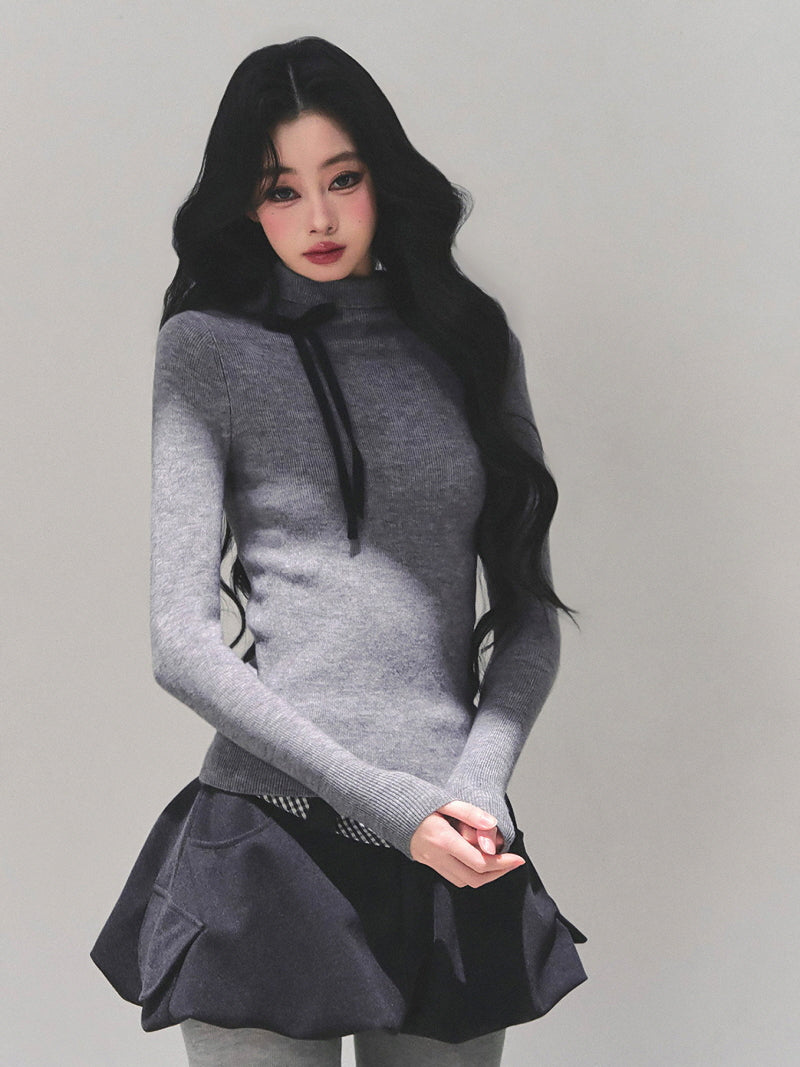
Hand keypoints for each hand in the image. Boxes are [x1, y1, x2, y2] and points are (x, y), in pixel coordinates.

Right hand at [409, 800, 524, 887]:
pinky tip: (478, 859)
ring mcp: (430, 862)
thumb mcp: (445, 800)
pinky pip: (453, 876)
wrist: (387, 806)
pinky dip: (470, 873)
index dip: (502, 864)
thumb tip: (493, 826)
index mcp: (443, 840)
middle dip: (497, 874)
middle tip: (513, 863)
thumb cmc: (416, 800)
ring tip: (499, 862)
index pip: (479, 863)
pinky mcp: (427, 863)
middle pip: (474, 878)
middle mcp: (436, 856)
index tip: (517, 858)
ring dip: (484, 876)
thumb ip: (469, 813)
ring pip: (464, 881)